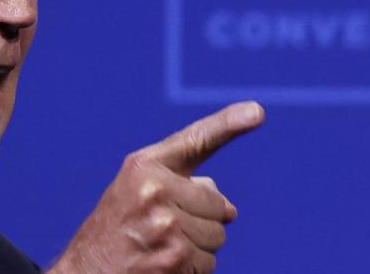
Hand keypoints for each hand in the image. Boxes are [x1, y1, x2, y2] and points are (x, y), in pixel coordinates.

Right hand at [48, 102, 264, 273]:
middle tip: (161, 232)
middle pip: (217, 204)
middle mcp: (154, 189)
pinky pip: (209, 263)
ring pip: (217, 236)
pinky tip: (162, 268)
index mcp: (143, 167)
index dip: (229, 124)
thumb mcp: (135, 196)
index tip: (257, 111)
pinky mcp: (175, 256)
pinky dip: (192, 270)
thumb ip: (179, 186)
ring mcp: (165, 224)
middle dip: (200, 220)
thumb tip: (228, 207)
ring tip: (158, 250)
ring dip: (196, 248)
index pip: (195, 141)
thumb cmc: (112, 233)